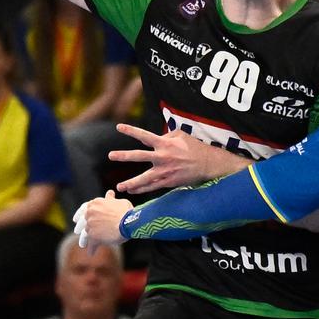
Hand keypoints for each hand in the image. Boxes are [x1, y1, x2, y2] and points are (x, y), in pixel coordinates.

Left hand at [75, 192, 132, 246]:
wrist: (128, 222)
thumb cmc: (125, 211)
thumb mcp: (119, 202)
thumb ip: (111, 199)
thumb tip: (110, 193)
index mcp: (94, 204)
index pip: (83, 208)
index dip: (79, 214)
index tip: (75, 219)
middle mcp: (89, 214)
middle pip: (82, 222)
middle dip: (79, 227)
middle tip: (76, 232)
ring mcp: (90, 226)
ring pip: (84, 235)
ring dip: (83, 240)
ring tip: (82, 245)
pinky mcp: (94, 237)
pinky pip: (91, 245)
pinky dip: (91, 250)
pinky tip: (91, 254)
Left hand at [109, 122, 225, 194]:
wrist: (208, 164)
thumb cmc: (194, 147)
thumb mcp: (181, 135)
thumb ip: (166, 136)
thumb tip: (156, 139)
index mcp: (165, 144)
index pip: (144, 136)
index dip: (131, 131)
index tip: (118, 127)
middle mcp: (163, 157)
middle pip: (139, 156)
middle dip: (124, 156)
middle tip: (111, 155)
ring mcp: (165, 171)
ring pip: (144, 179)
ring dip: (131, 183)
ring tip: (119, 187)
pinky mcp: (169, 182)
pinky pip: (153, 187)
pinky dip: (142, 190)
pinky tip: (132, 191)